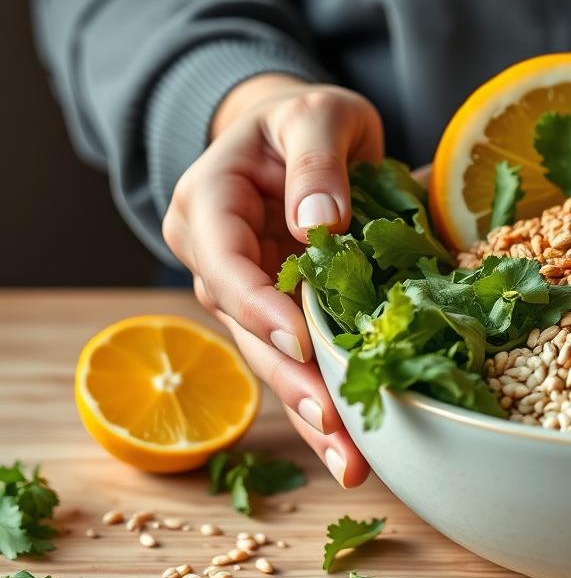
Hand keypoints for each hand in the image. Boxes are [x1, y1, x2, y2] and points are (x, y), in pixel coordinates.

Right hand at [161, 73, 383, 485]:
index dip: (257, 304)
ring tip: (351, 462)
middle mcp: (216, 262)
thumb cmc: (305, 121)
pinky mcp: (283, 321)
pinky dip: (328, 409)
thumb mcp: (316, 116)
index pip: (223, 262)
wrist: (302, 136)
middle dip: (291, 381)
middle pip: (245, 331)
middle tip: (334, 427)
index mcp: (208, 207)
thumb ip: (316, 160)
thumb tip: (318, 224)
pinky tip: (355, 455)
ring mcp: (247, 299)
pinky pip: (302, 368)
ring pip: (273, 363)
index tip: (298, 337)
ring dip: (312, 415)